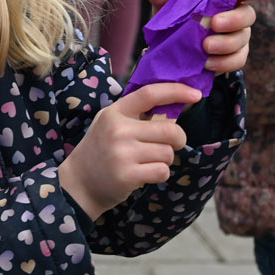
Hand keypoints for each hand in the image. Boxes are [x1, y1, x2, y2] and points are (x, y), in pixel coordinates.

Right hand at [60, 82, 197, 218]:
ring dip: (165, 159)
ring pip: (168, 153)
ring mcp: (122, 153)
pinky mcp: (127, 175)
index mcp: (115, 112)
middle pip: (169, 130)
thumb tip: (175, 107)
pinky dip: (160, 174)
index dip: (177, 91)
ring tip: (147, 162)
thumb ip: (136, 115)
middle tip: (172, 145)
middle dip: (178, 139)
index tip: (196, 94)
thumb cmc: (102, 151)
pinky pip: (162, 171)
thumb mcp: (111, 124)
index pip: (150, 94)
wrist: (78, 183)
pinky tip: (145, 174)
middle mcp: (118, 130)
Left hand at [143, 0, 262, 75]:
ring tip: (205, 48)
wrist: (171, 57)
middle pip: (247, 16)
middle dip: (234, 20)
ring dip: (226, 44)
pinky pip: (238, 60)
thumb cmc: (175, 25)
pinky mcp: (234, 58)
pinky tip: (208, 64)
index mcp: (222, 0)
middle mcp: (234, 17)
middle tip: (214, 24)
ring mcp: (237, 38)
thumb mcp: (166, 11)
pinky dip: (224, 63)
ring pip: (243, 40)